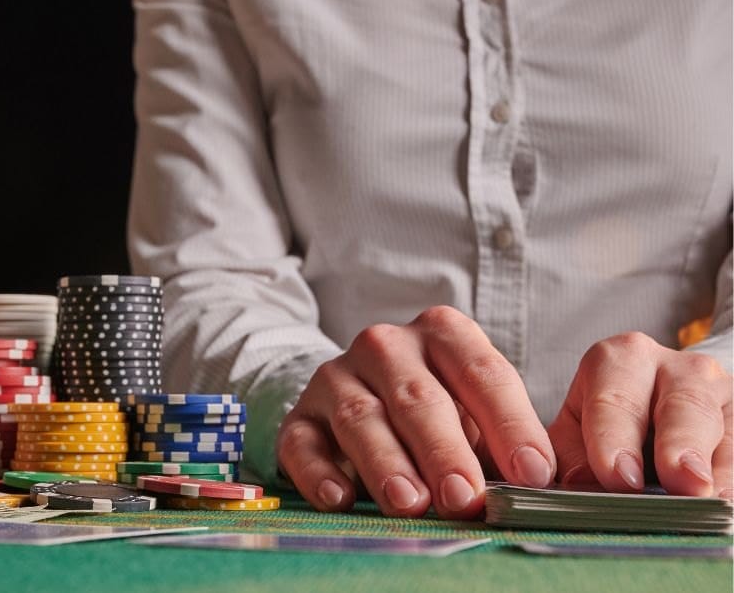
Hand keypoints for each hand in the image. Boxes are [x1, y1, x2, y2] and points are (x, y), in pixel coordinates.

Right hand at [276, 306, 555, 517]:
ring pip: (359, 418)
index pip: (482, 373)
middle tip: (465, 499)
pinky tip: (340, 499)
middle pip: (417, 397)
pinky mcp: (299, 417)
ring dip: (386, 463)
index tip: (532, 475)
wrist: (360, 400)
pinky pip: (303, 443)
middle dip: (444, 451)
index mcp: (442, 333)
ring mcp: (336, 377)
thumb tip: (537, 487)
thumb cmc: (437, 415)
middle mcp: (385, 346)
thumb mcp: (476, 416)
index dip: (510, 425)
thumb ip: (501, 446)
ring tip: (410, 504)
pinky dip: (319, 473)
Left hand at [548, 332, 732, 497]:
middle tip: (680, 483)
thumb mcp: (577, 430)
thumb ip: (574, 456)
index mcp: (619, 360)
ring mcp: (719, 391)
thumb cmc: (608, 421)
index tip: (620, 477)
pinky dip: (730, 476)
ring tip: (711, 497)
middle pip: (681, 405)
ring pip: (720, 426)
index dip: (615, 439)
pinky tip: (723, 498)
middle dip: (679, 445)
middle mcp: (675, 367)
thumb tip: (581, 485)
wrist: (657, 400)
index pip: (613, 400)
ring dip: (717, 465)